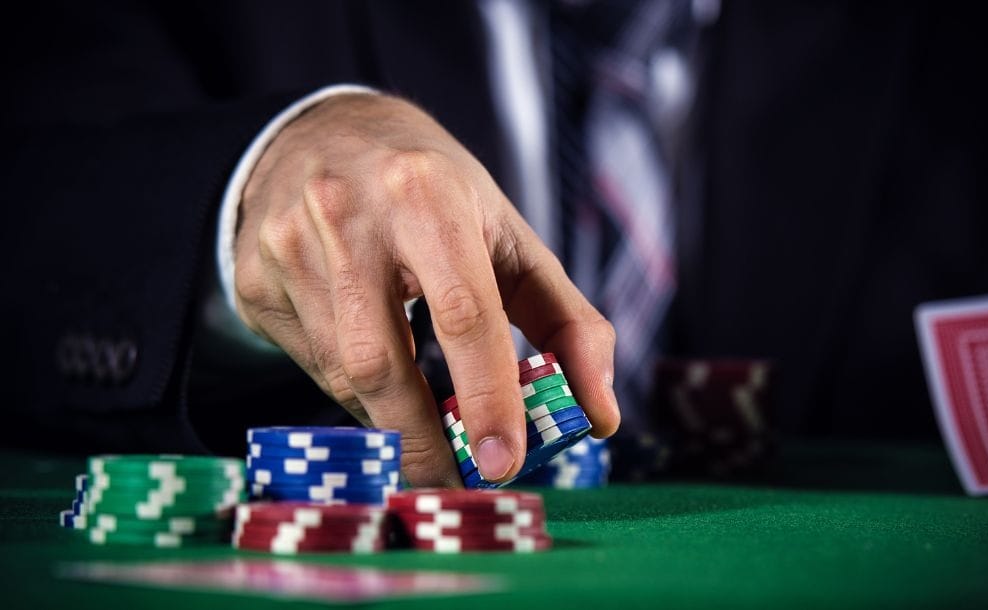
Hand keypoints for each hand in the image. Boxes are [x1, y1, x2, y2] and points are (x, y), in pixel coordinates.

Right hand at [233, 93, 618, 486]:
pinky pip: (312, 365)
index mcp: (428, 195)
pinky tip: (376, 374)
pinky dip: (354, 392)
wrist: (325, 132)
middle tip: (456, 484)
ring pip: (342, 373)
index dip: (487, 395)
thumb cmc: (435, 191)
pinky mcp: (255, 279)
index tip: (503, 463)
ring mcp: (289, 246)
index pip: (463, 311)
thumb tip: (600, 414)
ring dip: (391, 418)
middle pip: (382, 360)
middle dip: (422, 439)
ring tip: (423, 428)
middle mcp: (348, 215)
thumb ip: (566, 321)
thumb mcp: (509, 236)